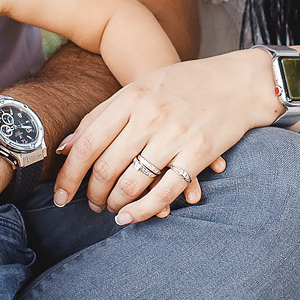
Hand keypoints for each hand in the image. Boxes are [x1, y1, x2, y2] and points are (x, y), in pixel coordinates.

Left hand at [55, 50, 277, 221]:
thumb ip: (102, 115)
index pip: (88, 143)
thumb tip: (66, 148)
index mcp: (131, 97)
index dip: (69, 175)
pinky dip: (142, 210)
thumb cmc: (185, 85)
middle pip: (107, 167)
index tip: (60, 195)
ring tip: (112, 209)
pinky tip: (131, 217)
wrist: (239, 82)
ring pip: (131, 183)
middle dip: (93, 194)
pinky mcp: (199, 153)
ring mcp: (175, 135)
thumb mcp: (140, 88)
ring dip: (115, 204)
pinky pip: (164, 192)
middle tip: (91, 204)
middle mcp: (150, 116)